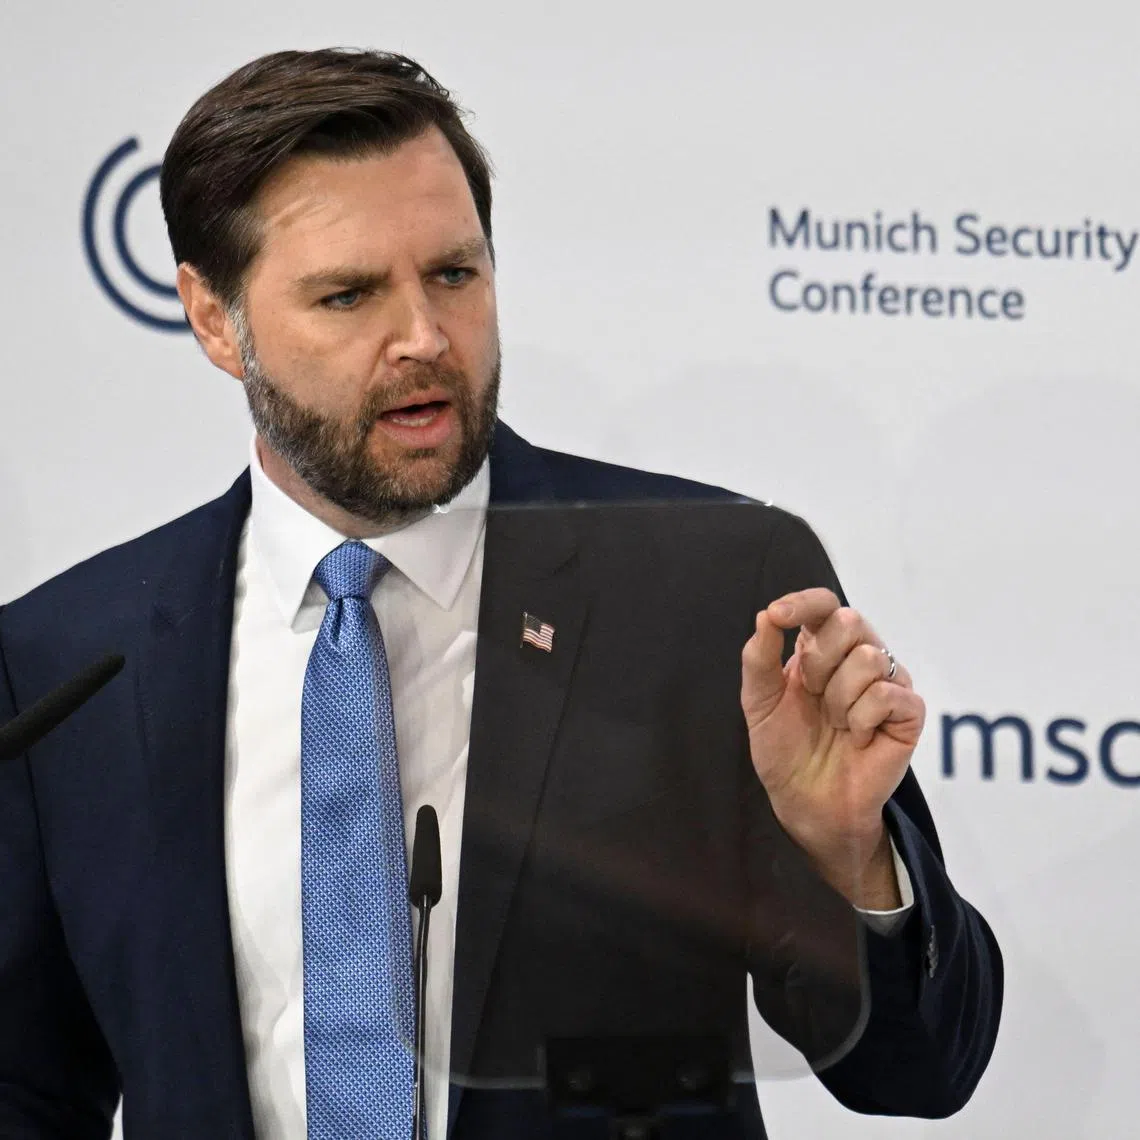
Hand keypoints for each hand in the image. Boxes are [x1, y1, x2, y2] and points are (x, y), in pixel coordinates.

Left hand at [740, 588, 924, 907]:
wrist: (805, 800)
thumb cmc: (784, 749)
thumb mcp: (759, 702)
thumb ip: (759, 658)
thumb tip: (766, 615)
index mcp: (821, 647)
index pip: (823, 604)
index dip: (804, 602)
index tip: (779, 615)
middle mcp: (858, 655)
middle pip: (849, 621)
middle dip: (819, 663)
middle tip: (813, 697)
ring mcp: (888, 680)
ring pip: (868, 657)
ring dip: (838, 698)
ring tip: (835, 723)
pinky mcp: (909, 711)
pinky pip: (886, 694)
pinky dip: (861, 719)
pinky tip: (857, 737)